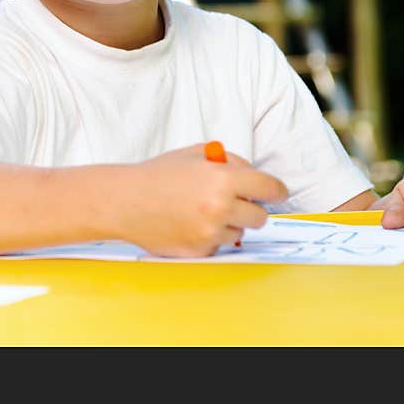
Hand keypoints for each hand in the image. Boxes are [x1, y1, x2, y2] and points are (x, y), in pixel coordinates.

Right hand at [118, 144, 287, 256]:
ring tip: (203, 211)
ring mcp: (210, 232)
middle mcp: (220, 207)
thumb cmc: (159, 174)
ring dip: (230, 223)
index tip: (277, 193)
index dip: (276, 190)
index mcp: (223, 179)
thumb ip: (230, 160)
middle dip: (251, 208)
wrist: (126, 200)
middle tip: (234, 202)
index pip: (269, 188)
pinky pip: (220, 245)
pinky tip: (190, 223)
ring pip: (241, 232)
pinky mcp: (200, 250)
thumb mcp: (196, 153)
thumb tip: (253, 174)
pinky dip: (212, 236)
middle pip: (261, 215)